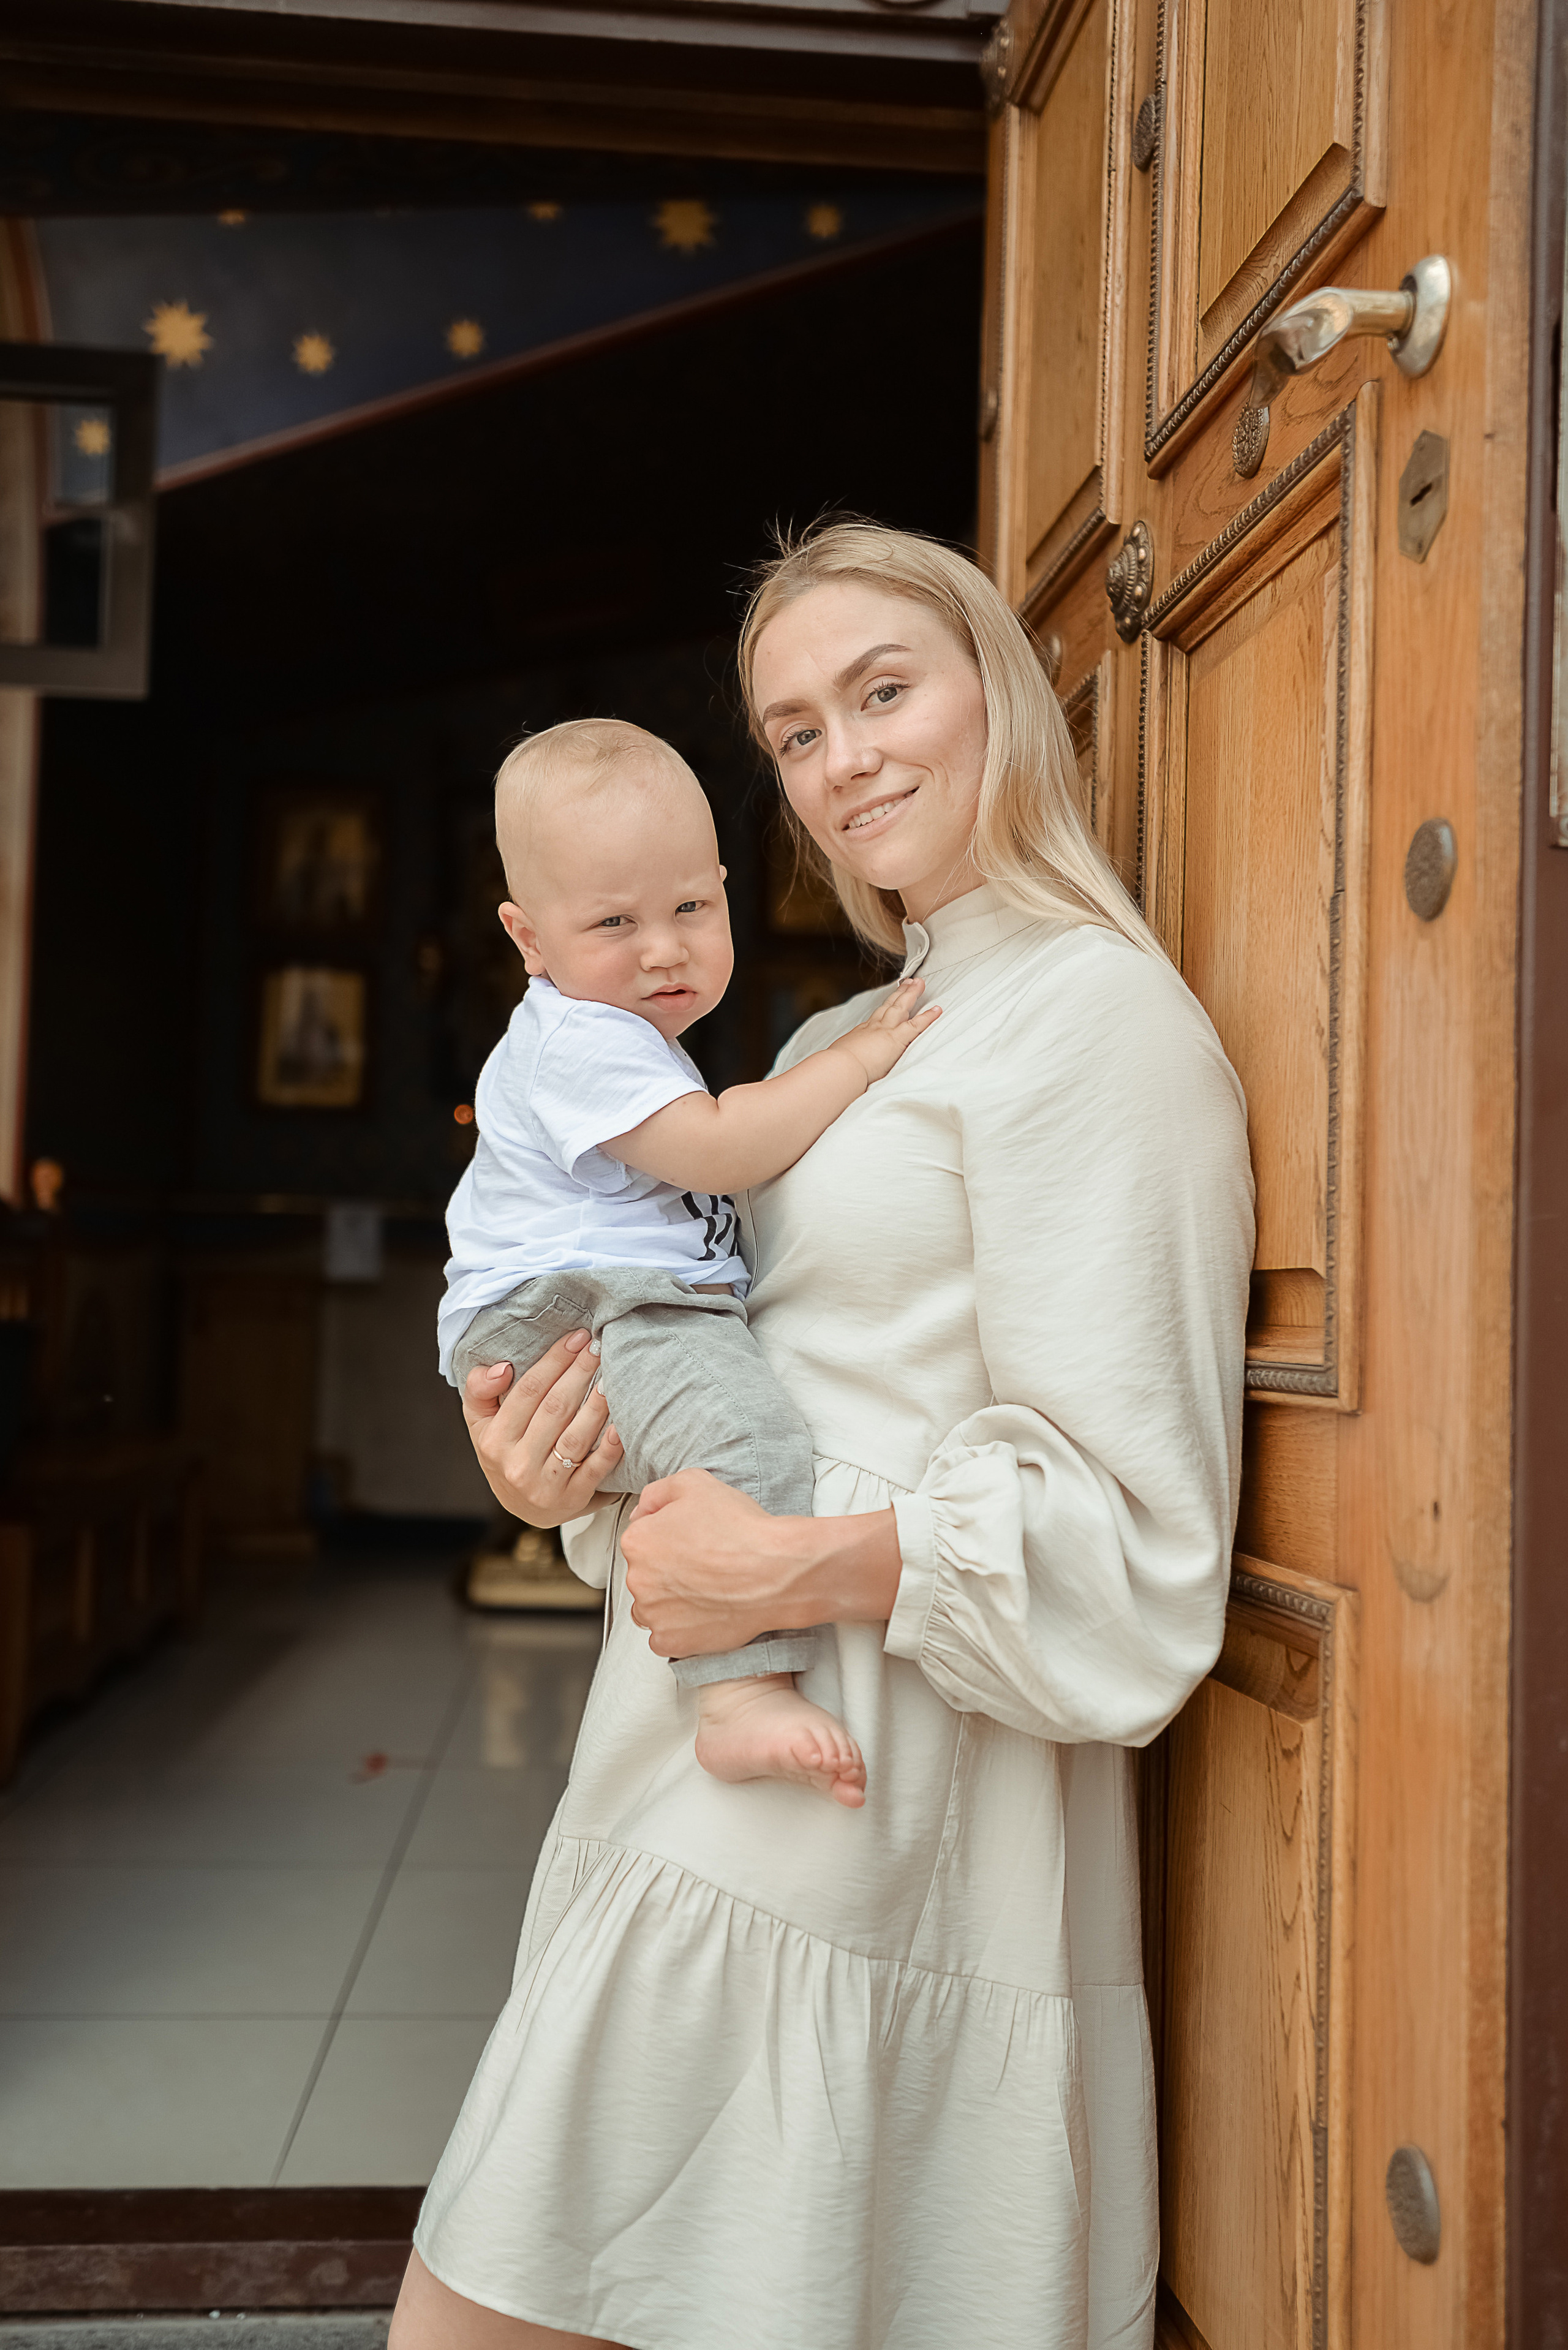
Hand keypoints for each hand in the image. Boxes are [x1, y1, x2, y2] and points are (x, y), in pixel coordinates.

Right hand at [461, 1330, 623, 1527]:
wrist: (524, 1507)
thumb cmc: (505, 1452)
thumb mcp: (480, 1423)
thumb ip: (479, 1390)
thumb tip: (502, 1368)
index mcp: (494, 1440)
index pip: (528, 1391)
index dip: (554, 1361)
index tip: (577, 1337)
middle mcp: (517, 1464)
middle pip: (554, 1409)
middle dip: (579, 1373)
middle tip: (599, 1346)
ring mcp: (546, 1484)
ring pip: (575, 1438)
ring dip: (597, 1405)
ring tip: (612, 1377)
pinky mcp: (572, 1499)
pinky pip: (595, 1470)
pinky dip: (610, 1448)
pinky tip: (622, 1426)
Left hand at [622, 1469, 805, 1655]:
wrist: (776, 1571)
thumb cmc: (741, 1529)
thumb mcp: (696, 1484)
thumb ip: (657, 1493)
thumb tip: (641, 1512)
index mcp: (638, 1541)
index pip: (641, 1541)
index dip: (668, 1539)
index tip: (691, 1543)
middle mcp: (638, 1580)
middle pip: (645, 1576)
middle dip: (668, 1571)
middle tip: (702, 1566)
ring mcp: (653, 1614)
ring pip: (652, 1608)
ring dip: (671, 1602)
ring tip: (706, 1591)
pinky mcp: (670, 1641)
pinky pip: (664, 1637)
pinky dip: (681, 1629)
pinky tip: (705, 1613)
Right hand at [830, 975, 940, 1086]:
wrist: (840, 1068)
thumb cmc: (837, 1068)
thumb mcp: (840, 1058)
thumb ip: (847, 1058)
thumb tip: (843, 1063)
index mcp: (861, 1033)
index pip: (877, 1017)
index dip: (886, 1006)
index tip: (892, 999)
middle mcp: (874, 1028)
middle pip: (889, 1006)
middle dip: (900, 993)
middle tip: (909, 982)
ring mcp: (886, 1031)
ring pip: (901, 1007)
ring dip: (911, 995)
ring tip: (920, 984)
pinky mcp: (896, 1039)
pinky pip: (916, 1025)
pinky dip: (927, 1017)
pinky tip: (937, 1010)